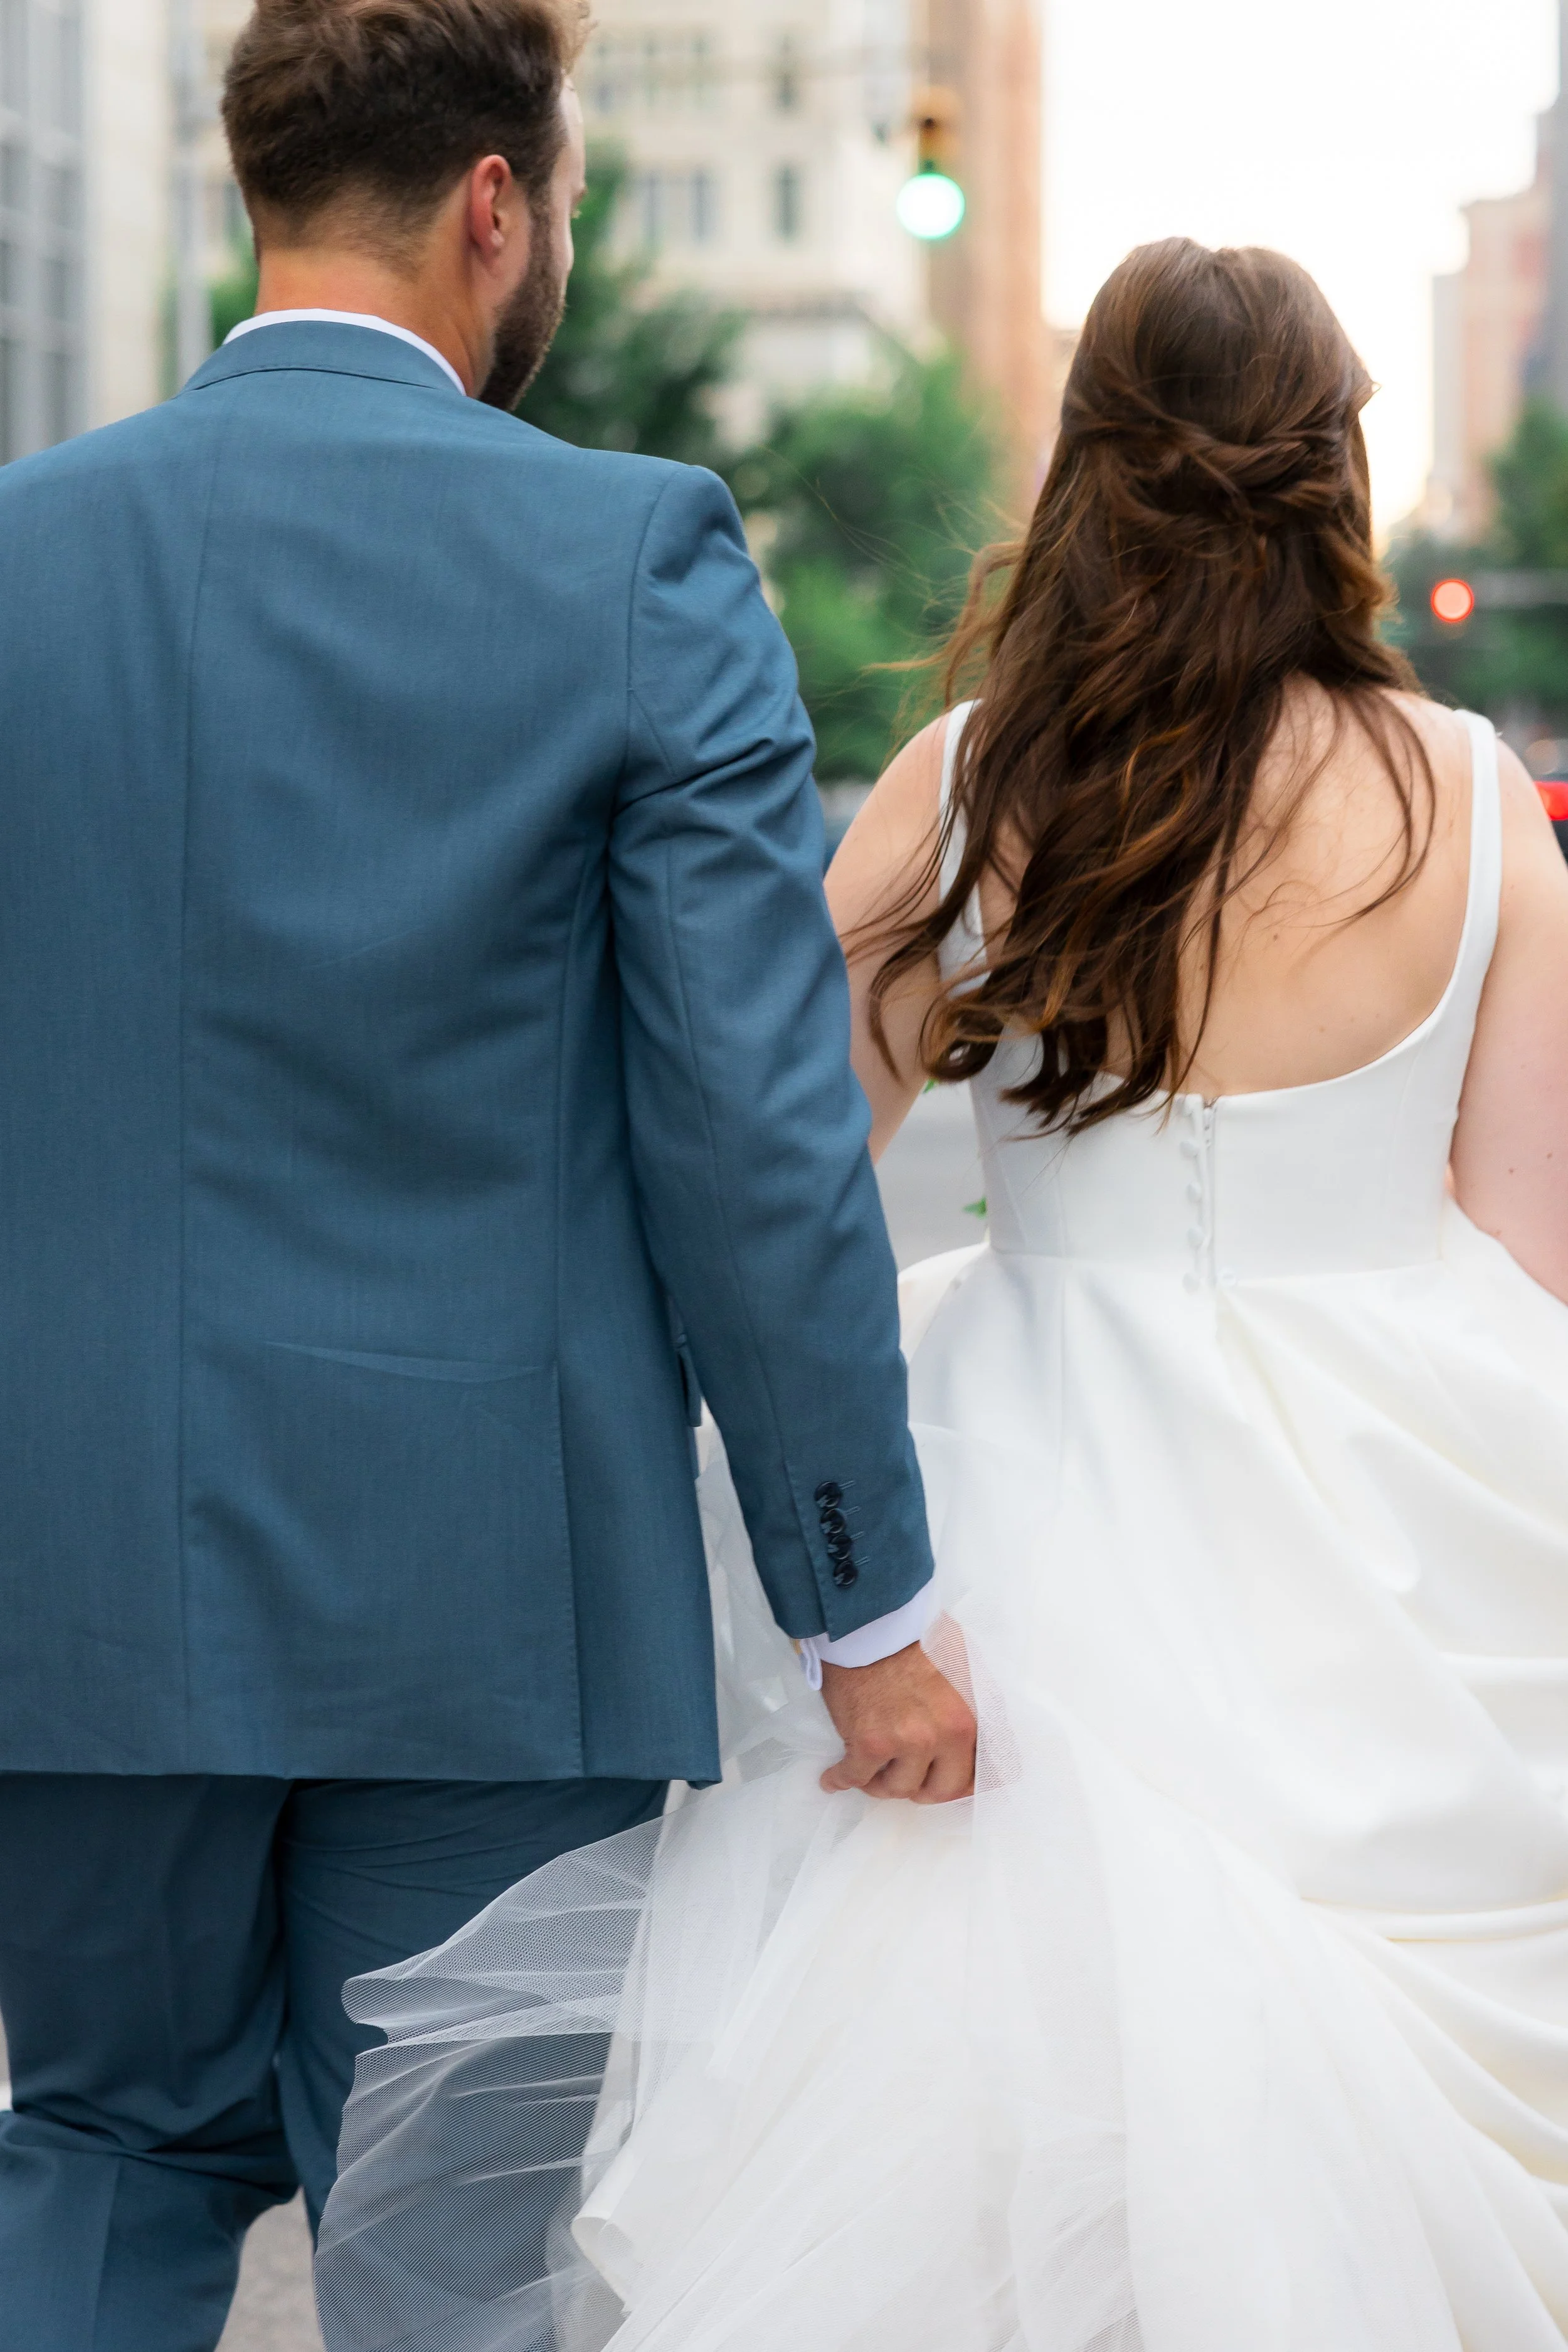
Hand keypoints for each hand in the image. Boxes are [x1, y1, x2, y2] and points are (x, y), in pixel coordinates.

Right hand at [819, 1642, 976, 1803]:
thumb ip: (974, 1708)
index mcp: (966, 1721)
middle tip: (906, 1775)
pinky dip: (840, 1779)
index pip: (976, 1775)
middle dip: (922, 1788)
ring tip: (871, 1769)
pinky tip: (834, 1778)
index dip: (961, 1785)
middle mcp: (940, 1737)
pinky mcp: (866, 1743)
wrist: (868, 1621)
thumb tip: (977, 1742)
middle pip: (937, 1792)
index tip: (945, 1784)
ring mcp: (903, 1743)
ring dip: (881, 1782)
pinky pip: (854, 1778)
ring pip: (895, 1789)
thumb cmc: (915, 1637)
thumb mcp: (962, 1668)